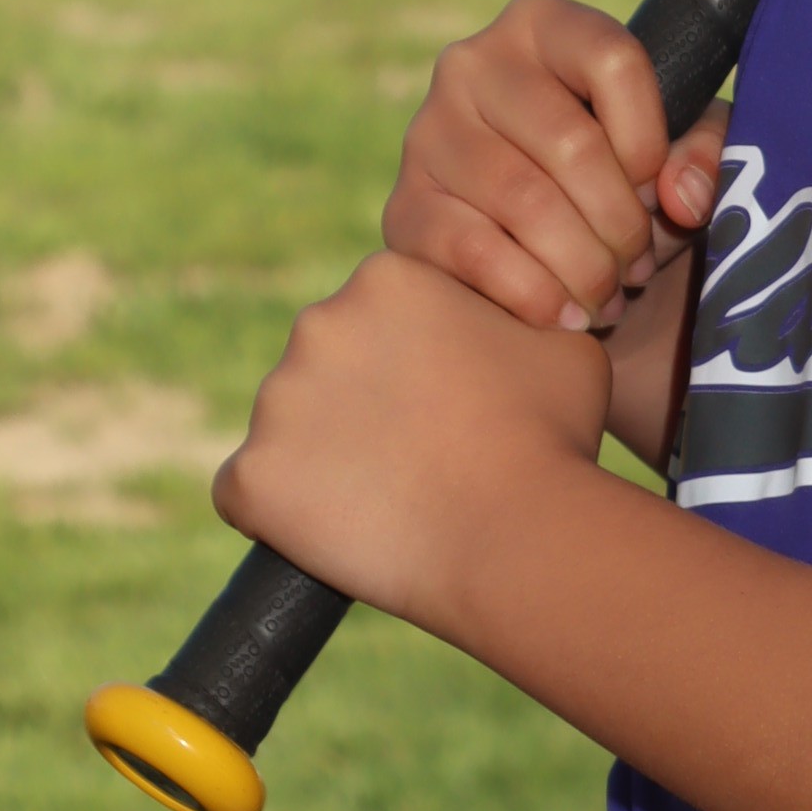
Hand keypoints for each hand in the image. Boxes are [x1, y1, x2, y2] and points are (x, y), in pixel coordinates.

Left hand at [215, 249, 611, 631]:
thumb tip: (515, 317)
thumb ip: (516, 314)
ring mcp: (276, 402)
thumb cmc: (551, 435)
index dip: (414, 366)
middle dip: (363, 406)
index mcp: (386, 277)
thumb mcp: (560, 341)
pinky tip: (341, 531)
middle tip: (420, 456)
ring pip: (292, 429)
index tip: (446, 406)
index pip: (379, 319)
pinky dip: (285, 514)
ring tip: (392, 501)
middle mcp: (317, 323)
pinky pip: (252, 494)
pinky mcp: (251, 478)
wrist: (517, 533)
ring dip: (327, 458)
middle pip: (328, 366)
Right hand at [385, 0, 724, 333]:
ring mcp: (428, 133)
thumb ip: (704, 152)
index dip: (650, 138)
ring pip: (525, 203)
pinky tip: (567, 315)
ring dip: (586, 267)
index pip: (612, 59)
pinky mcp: (405, 206)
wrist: (532, 241)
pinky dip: (536, 295)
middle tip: (639, 265)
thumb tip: (681, 194)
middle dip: (622, 222)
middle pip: (572, 143)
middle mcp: (472, 63)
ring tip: (610, 295)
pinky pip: (476, 252)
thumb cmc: (616, 176)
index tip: (657, 187)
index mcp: (543, 24)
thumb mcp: (677, 146)